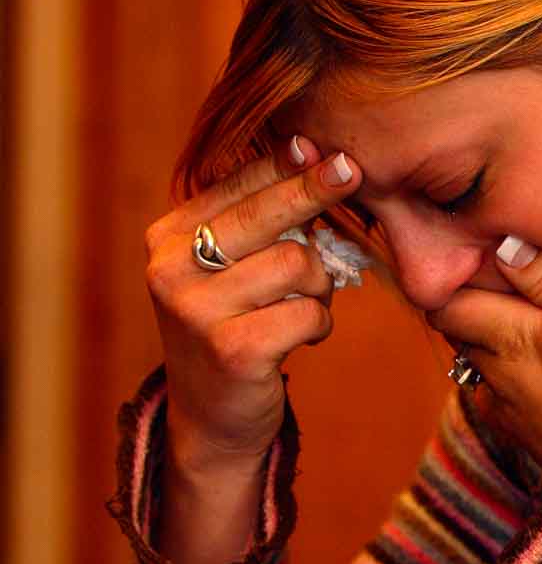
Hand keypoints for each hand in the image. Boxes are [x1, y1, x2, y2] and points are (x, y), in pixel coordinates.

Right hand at [144, 138, 361, 467]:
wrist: (213, 416)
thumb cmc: (236, 325)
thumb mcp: (232, 268)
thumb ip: (259, 220)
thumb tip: (313, 152)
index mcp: (168, 239)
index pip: (236, 186)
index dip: (287, 165)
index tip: (326, 147)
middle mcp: (170, 269)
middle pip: (265, 214)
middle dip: (314, 192)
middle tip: (351, 170)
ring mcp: (196, 311)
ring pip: (296, 264)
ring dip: (319, 287)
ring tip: (304, 306)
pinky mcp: (230, 350)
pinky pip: (308, 313)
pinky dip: (319, 324)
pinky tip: (302, 337)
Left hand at [428, 237, 541, 474]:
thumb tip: (504, 248)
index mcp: (510, 338)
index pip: (446, 302)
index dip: (459, 281)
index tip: (492, 267)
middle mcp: (493, 374)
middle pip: (459, 330)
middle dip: (479, 307)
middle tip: (523, 292)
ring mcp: (503, 409)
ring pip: (479, 361)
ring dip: (498, 342)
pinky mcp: (518, 434)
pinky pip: (498, 392)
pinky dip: (513, 375)